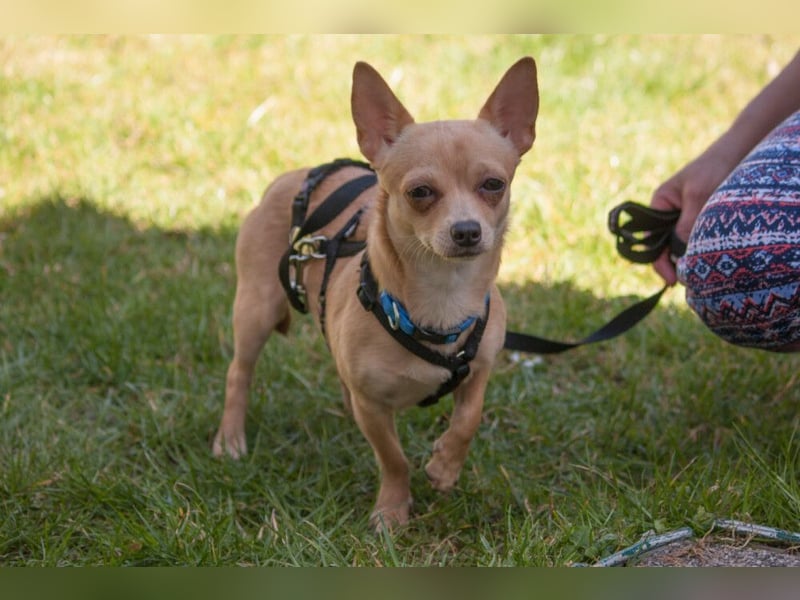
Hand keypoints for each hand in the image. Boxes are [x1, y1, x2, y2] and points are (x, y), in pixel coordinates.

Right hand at [649, 151, 735, 284]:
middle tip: (689, 281)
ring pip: (681, 244)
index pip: (651, 240)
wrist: (740, 150)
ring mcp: (684, 216)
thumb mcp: (699, 196)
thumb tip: (679, 257)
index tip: (673, 279)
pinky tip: (708, 258)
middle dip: (674, 263)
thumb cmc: (715, 168)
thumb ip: (687, 225)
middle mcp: (668, 212)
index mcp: (659, 204)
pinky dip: (700, 249)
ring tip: (700, 272)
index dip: (659, 261)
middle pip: (664, 245)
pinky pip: (694, 238)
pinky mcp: (700, 218)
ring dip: (688, 257)